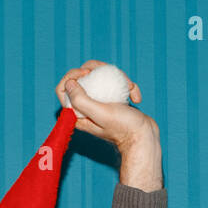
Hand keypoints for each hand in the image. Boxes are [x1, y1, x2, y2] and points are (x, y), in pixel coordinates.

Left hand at [55, 59, 162, 189]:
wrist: (144, 138)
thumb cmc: (123, 128)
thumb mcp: (100, 113)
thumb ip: (80, 100)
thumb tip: (69, 83)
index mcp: (77, 113)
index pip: (63, 88)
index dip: (72, 75)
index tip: (87, 73)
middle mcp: (86, 107)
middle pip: (83, 77)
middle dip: (98, 69)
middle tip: (110, 72)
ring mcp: (100, 102)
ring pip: (101, 77)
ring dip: (119, 77)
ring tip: (129, 87)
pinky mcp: (113, 100)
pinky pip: (117, 84)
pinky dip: (129, 86)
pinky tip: (135, 97)